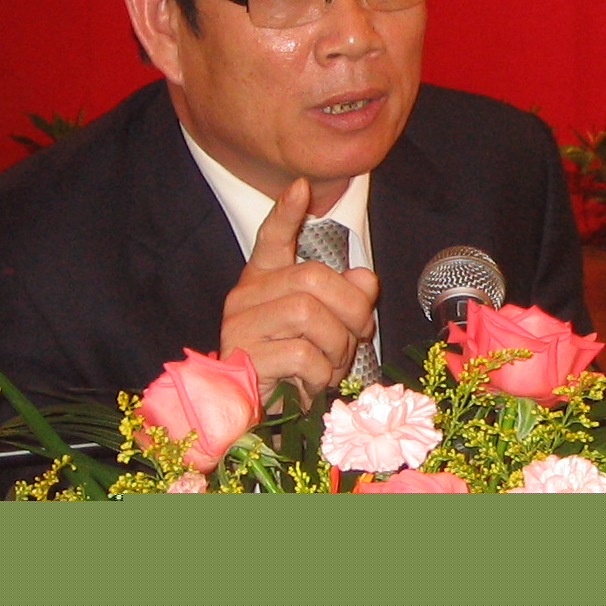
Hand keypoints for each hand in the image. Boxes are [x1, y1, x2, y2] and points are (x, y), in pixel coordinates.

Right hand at [218, 179, 378, 398]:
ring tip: (333, 367)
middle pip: (313, 278)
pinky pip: (301, 353)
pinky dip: (321, 372)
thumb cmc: (294, 372)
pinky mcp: (244, 358)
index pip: (270, 239)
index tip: (301, 186)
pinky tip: (314, 383)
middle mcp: (246, 297)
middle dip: (352, 310)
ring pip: (309, 314)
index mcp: (264, 283)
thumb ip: (347, 300)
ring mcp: (240, 326)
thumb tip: (365, 278)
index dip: (285, 213)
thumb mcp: (329, 331)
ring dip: (337, 346)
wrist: (261, 419)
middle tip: (357, 339)